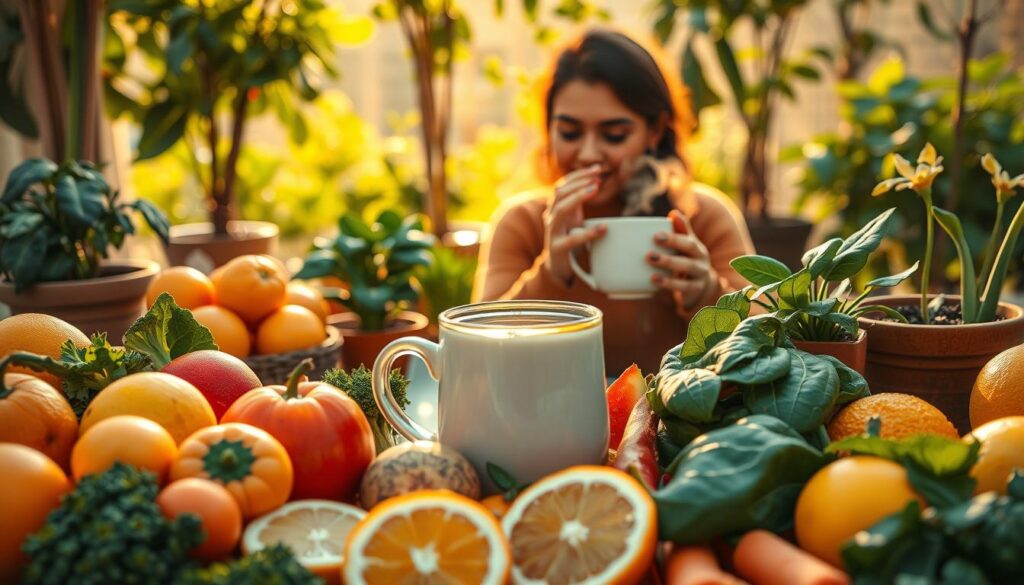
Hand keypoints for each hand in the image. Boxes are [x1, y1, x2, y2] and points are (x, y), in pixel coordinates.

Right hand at [543, 164, 606, 284]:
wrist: (556, 269)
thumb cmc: (568, 241)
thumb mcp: (574, 218)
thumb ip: (579, 202)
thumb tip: (596, 181)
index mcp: (556, 209)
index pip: (563, 185)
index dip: (578, 175)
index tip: (597, 169)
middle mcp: (551, 217)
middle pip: (559, 192)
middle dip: (578, 182)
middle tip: (597, 178)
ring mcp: (553, 233)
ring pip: (560, 209)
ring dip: (577, 197)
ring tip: (595, 190)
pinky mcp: (558, 249)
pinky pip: (572, 239)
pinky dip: (589, 233)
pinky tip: (604, 228)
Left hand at [647, 210, 713, 309]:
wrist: (703, 287)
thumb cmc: (688, 262)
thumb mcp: (686, 247)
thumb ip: (680, 231)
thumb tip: (674, 212)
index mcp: (696, 247)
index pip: (687, 240)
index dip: (673, 237)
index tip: (655, 235)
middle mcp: (701, 259)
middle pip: (689, 250)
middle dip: (671, 247)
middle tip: (649, 252)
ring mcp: (700, 275)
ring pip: (686, 268)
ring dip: (668, 265)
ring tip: (650, 262)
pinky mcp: (695, 290)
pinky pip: (683, 287)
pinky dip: (669, 284)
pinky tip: (654, 280)